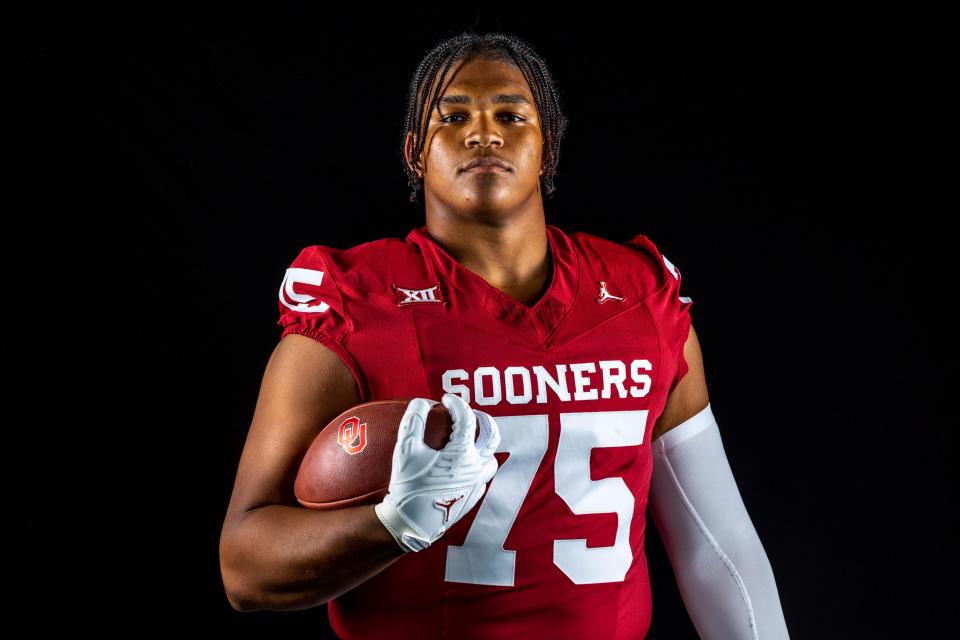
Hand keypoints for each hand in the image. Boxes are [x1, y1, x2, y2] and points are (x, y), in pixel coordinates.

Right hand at [374, 393, 499, 551]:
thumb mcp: (405, 451)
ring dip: (482, 444)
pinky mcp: (473, 497)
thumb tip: (421, 402)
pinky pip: (480, 475)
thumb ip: (413, 421)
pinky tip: (459, 464)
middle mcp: (476, 467)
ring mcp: (477, 484)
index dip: (457, 404)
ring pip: (490, 457)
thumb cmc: (408, 486)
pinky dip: (473, 464)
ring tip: (467, 439)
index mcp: (462, 454)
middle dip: (482, 418)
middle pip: (492, 435)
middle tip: (467, 413)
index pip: (467, 419)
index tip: (445, 399)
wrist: (412, 524)